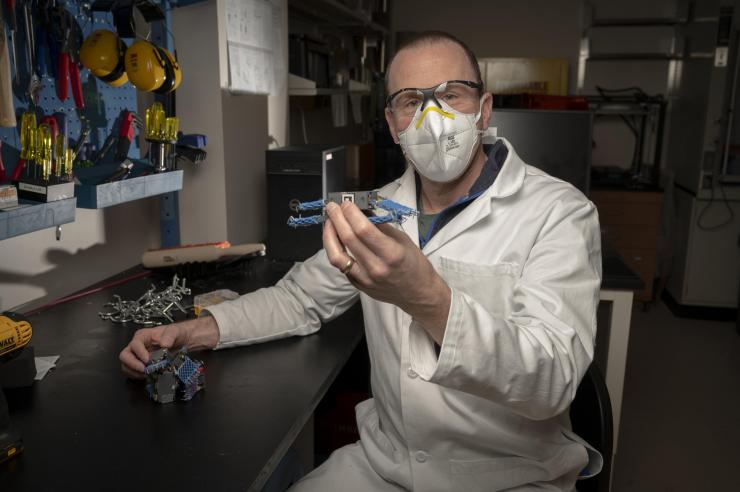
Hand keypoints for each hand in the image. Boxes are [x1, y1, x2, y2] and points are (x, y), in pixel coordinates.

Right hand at [118, 316, 218, 378]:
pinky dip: (138, 376)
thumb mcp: (175, 331)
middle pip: (125, 356)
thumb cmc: (176, 334)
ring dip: (135, 372)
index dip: (140, 353)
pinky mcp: (141, 365)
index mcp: (142, 336)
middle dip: (133, 364)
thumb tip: (163, 344)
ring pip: (126, 365)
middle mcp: (137, 346)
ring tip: (147, 374)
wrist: (181, 341)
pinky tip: (148, 376)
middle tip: (145, 370)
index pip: (134, 345)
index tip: (148, 360)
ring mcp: (137, 356)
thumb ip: (169, 336)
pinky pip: (133, 372)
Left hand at [322, 201, 450, 342]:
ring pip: (336, 256)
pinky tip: (337, 240)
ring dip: (329, 236)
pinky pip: (342, 266)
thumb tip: (361, 209)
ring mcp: (365, 280)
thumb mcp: (402, 239)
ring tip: (329, 223)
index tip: (345, 203)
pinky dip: (336, 250)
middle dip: (337, 219)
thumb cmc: (415, 264)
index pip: (363, 230)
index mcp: (391, 254)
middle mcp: (376, 268)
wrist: (418, 293)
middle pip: (348, 240)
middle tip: (332, 207)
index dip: (350, 214)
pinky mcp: (358, 286)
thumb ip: (380, 226)